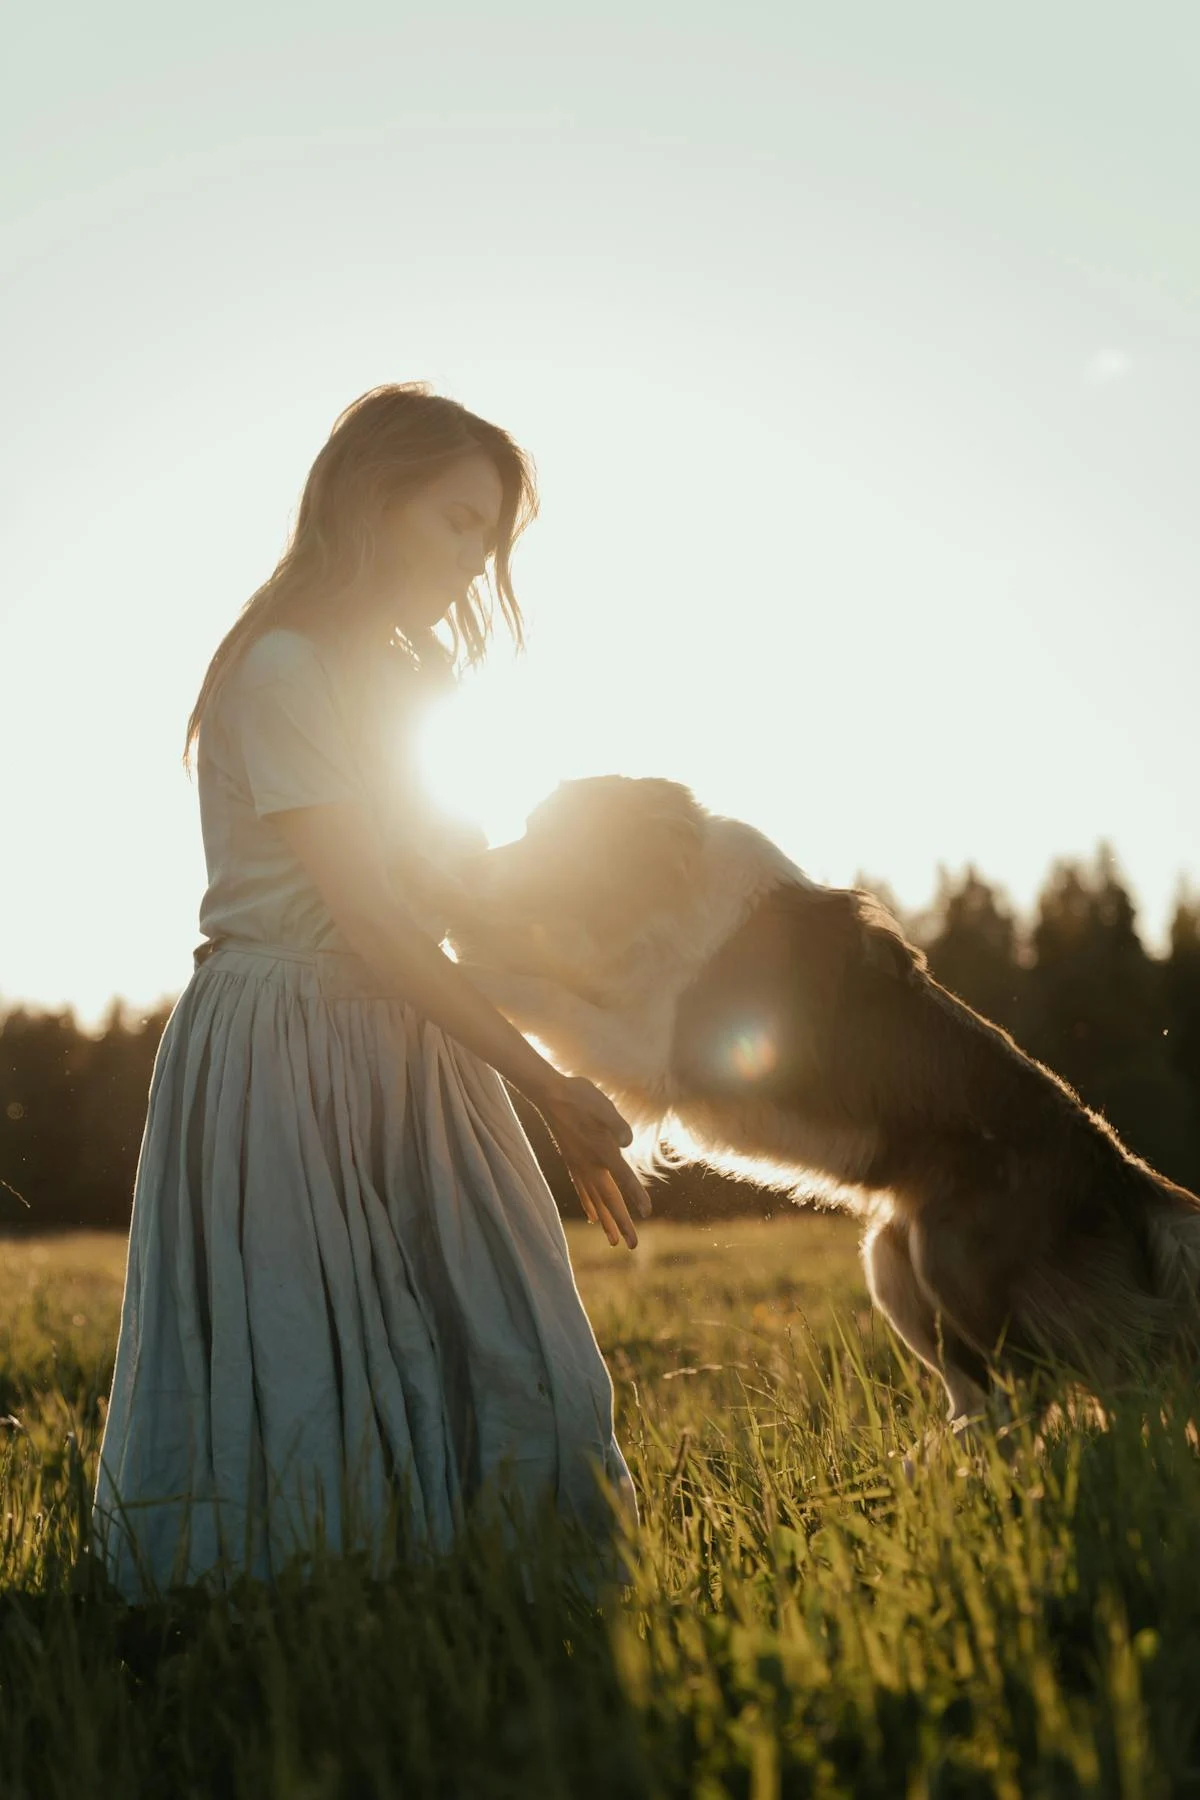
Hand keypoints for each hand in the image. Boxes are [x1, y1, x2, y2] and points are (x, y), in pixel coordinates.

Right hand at [533, 1074, 652, 1250]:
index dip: (636, 1194)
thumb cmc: (578, 1096)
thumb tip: (626, 1142)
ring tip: (614, 1242)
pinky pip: (583, 1190)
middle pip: (609, 1199)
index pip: (623, 1176)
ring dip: (607, 1221)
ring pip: (596, 1200)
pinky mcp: (573, 1162)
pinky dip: (589, 1205)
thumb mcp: (601, 1104)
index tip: (647, 1212)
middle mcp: (590, 1163)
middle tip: (632, 1246)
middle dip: (621, 1222)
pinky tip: (593, 1217)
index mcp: (601, 1150)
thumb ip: (615, 1124)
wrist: (549, 1094)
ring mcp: (579, 1165)